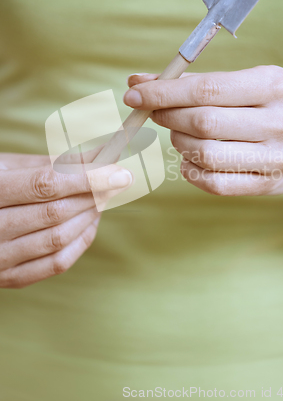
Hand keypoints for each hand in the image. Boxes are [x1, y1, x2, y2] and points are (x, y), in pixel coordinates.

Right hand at [0, 153, 131, 287]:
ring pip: (59, 239)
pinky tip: (91, 222)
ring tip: (104, 198)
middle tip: (117, 182)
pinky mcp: (9, 278)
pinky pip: (56, 264)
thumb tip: (100, 154)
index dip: (87, 177)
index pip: (46, 185)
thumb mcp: (7, 166)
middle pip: (56, 213)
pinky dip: (80, 242)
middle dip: (94, 195)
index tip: (120, 172)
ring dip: (90, 216)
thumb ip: (52, 163)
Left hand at [124, 66, 282, 200]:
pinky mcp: (268, 184)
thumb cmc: (276, 103)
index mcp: (274, 85)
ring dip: (178, 142)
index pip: (207, 89)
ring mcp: (276, 157)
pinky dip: (191, 170)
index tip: (135, 92)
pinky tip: (190, 158)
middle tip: (155, 112)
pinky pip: (215, 183)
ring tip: (179, 134)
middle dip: (167, 116)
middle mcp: (280, 122)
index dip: (164, 92)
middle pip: (203, 122)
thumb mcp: (249, 81)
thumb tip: (139, 80)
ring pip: (205, 154)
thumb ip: (197, 81)